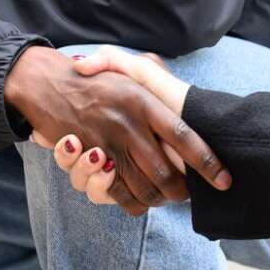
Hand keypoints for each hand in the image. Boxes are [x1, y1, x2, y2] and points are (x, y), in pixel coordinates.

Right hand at [5, 46, 229, 211]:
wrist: (44, 83)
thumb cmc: (92, 78)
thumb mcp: (124, 68)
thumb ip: (147, 73)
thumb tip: (174, 90)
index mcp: (143, 100)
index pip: (183, 135)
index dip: (206, 161)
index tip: (224, 179)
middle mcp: (128, 124)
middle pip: (166, 173)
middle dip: (181, 191)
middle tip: (187, 195)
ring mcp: (107, 144)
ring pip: (144, 187)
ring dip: (157, 199)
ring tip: (164, 197)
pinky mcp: (88, 161)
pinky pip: (117, 193)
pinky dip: (131, 202)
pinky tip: (138, 200)